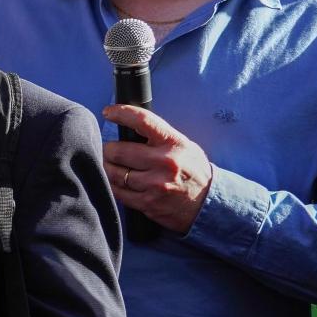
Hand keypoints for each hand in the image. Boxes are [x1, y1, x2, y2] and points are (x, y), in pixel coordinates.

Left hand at [102, 105, 214, 234]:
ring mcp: (155, 185)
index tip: (108, 112)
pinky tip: (117, 182)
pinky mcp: (148, 203)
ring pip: (113, 173)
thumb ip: (159, 137)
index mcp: (173, 143)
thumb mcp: (183, 146)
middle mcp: (164, 162)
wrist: (208, 202)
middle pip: (118, 151)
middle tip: (109, 150)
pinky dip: (113, 186)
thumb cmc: (191, 169)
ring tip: (112, 165)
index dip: (121, 113)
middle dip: (108, 149)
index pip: (143, 121)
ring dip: (108, 168)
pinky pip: (118, 192)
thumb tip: (128, 126)